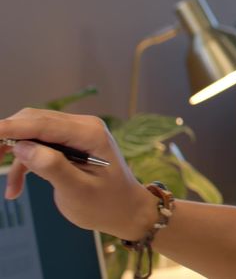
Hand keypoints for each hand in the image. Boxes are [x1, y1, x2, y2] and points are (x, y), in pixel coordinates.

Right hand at [1, 108, 157, 240]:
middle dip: (7, 138)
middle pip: (33, 122)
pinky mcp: (68, 144)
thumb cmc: (106, 204)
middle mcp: (82, 126)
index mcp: (89, 133)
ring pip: (31, 134)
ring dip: (12, 156)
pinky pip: (37, 147)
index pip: (42, 123)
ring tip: (8, 186)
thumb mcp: (78, 191)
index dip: (11, 128)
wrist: (125, 211)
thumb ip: (52, 167)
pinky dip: (23, 165)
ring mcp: (75, 134)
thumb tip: (23, 147)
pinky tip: (14, 191)